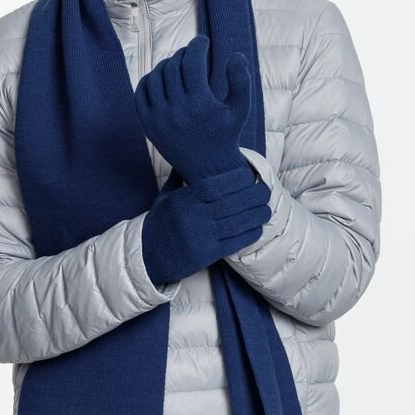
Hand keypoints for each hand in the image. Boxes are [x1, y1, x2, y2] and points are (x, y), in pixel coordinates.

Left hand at [134, 34, 251, 183]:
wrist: (208, 169)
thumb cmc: (227, 134)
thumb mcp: (241, 109)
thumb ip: (242, 81)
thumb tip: (235, 55)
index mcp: (200, 104)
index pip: (192, 62)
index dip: (197, 46)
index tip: (202, 42)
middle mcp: (176, 111)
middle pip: (173, 67)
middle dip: (183, 54)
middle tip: (192, 54)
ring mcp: (159, 119)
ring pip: (156, 77)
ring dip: (167, 65)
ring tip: (178, 65)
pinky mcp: (148, 125)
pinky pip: (141, 92)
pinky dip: (149, 80)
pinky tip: (162, 78)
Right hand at [141, 165, 271, 285]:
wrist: (147, 257)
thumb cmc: (158, 224)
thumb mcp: (164, 198)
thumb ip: (178, 179)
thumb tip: (188, 158)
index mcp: (183, 200)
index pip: (214, 186)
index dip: (235, 179)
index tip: (249, 175)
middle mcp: (193, 217)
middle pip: (230, 203)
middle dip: (252, 196)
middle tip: (265, 190)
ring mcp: (201, 237)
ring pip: (236, 223)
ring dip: (255, 215)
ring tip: (266, 209)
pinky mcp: (206, 255)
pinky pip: (233, 243)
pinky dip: (248, 235)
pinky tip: (258, 228)